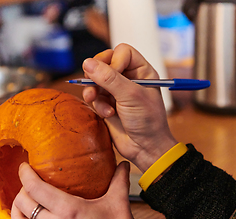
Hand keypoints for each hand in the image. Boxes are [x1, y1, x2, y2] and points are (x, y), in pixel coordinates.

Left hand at [11, 162, 140, 218]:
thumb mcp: (119, 204)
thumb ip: (119, 181)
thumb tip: (123, 164)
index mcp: (68, 211)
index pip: (35, 188)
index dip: (25, 174)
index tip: (25, 166)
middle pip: (22, 203)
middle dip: (21, 188)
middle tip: (30, 181)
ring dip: (17, 208)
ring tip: (26, 199)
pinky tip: (36, 218)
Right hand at [82, 43, 177, 171]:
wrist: (145, 148)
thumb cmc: (148, 121)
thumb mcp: (131, 96)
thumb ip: (110, 78)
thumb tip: (87, 62)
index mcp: (142, 71)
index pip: (122, 52)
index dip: (114, 60)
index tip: (113, 75)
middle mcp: (129, 78)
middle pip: (105, 62)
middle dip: (97, 74)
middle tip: (93, 83)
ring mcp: (117, 91)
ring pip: (95, 80)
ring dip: (94, 91)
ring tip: (97, 101)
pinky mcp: (107, 104)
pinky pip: (94, 96)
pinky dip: (97, 104)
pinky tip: (107, 114)